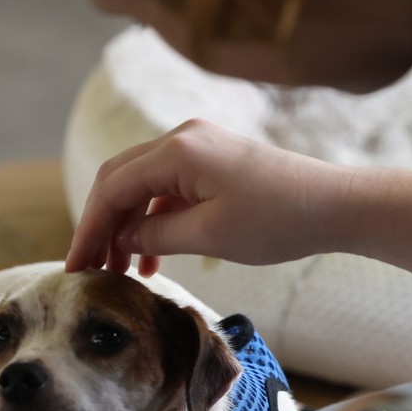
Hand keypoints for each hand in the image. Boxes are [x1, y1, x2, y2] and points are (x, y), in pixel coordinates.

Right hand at [65, 118, 352, 275]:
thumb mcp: (209, 236)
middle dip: (101, 225)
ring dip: (128, 226)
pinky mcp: (214, 162)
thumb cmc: (278, 220)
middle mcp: (183, 139)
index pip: (112, 188)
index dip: (89, 229)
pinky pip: (168, 189)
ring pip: (142, 185)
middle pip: (119, 180)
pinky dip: (154, 220)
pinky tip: (152, 258)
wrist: (335, 206)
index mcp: (177, 150)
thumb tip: (123, 240)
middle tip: (90, 269)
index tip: (76, 267)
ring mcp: (199, 147)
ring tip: (121, 271)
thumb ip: (157, 235)